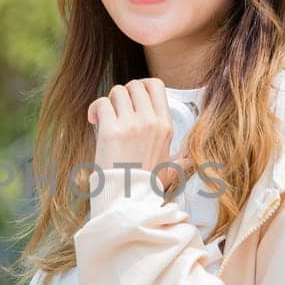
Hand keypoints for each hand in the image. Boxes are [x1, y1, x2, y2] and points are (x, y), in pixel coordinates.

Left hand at [87, 78, 190, 195]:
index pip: (156, 86)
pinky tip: (94, 121)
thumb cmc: (146, 186)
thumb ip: (181, 162)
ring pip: (117, 91)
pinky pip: (102, 103)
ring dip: (109, 102)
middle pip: (134, 85)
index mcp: (165, 126)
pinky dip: (95, 109)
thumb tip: (190, 160)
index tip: (132, 98)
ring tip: (104, 117)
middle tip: (116, 109)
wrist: (128, 199)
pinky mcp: (111, 130)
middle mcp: (150, 121)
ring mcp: (131, 125)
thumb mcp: (170, 171)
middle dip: (123, 94)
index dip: (141, 86)